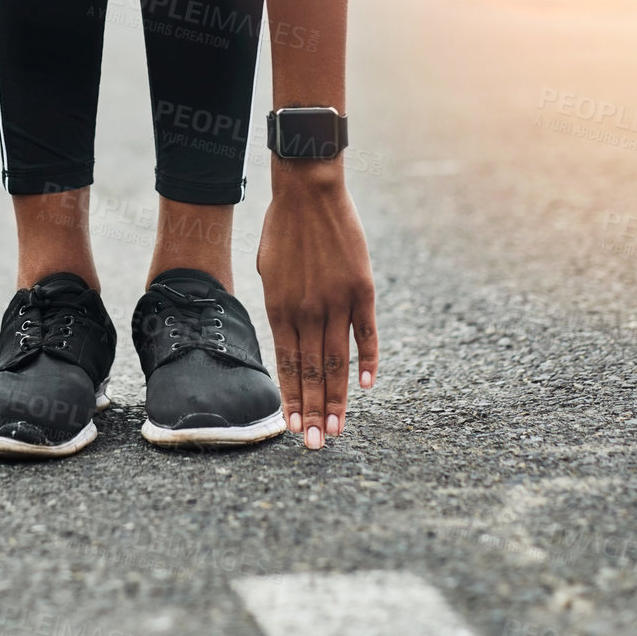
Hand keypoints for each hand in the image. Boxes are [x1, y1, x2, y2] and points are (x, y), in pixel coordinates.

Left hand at [257, 162, 377, 449]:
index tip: (292, 427)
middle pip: (312, 372)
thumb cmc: (282, 229)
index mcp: (279, 308)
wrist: (307, 190)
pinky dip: (367, 360)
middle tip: (314, 445)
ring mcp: (336, 301)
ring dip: (337, 399)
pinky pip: (366, 333)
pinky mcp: (361, 289)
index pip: (286, 366)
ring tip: (336, 430)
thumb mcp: (269, 271)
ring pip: (338, 361)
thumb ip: (280, 308)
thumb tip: (288, 340)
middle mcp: (307, 310)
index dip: (291, 399)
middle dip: (313, 411)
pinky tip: (365, 387)